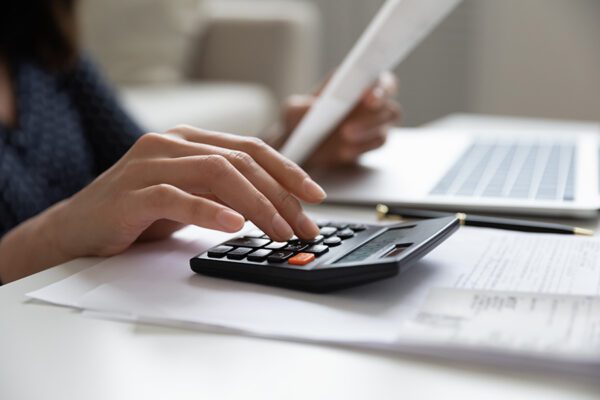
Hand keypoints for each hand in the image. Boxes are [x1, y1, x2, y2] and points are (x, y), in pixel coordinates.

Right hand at [51, 126, 325, 259]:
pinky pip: (178, 198)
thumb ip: (225, 191)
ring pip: (217, 173)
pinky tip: (235, 226)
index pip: (250, 148)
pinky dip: (210, 212)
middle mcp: (171, 143)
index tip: (315, 195)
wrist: (77, 229)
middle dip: (280, 195)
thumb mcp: (192, 195)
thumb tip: (277, 206)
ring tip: (279, 230)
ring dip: (257, 204)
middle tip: (303, 225)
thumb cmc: (138, 212)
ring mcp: (149, 165)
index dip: (287, 170)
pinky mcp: (131, 193)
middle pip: (240, 161)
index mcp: (190, 140)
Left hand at [282, 71, 400, 167]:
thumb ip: (300, 106)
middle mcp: (369, 98)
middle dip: (375, 113)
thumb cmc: (298, 121)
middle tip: (350, 126)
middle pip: (388, 101)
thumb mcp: (291, 111)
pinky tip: (345, 152)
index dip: (380, 85)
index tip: (368, 96)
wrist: (301, 148)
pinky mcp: (371, 141)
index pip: (378, 77)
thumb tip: (313, 107)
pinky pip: (378, 142)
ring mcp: (373, 120)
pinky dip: (363, 147)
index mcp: (354, 81)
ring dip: (368, 130)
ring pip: (386, 123)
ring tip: (345, 136)